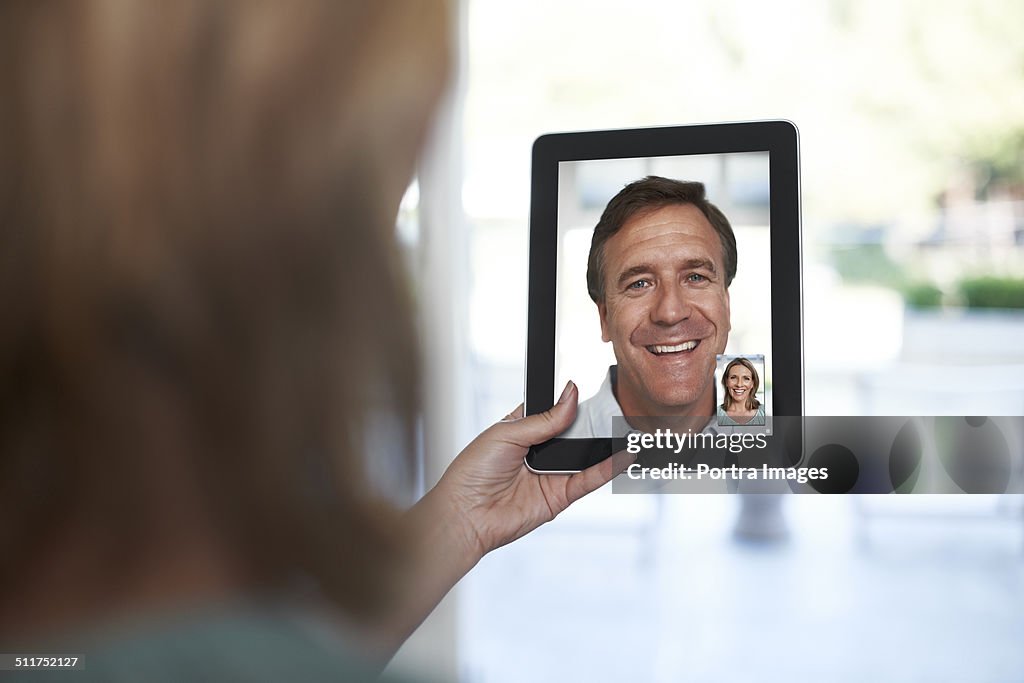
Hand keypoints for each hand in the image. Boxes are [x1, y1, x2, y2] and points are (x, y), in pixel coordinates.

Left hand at [432, 381, 626, 560]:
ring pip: (586, 456)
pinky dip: (608, 468)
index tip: (590, 391)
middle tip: (617, 408)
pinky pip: (588, 480)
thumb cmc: (472, 473)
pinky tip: (624, 455)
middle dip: (594, 422)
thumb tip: (571, 396)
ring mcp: (551, 475)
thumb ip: (544, 419)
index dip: (571, 401)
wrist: (464, 515)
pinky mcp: (559, 497)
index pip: (554, 410)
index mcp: (522, 430)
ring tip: (628, 429)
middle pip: (574, 432)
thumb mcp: (507, 433)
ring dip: (607, 444)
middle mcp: (539, 451)